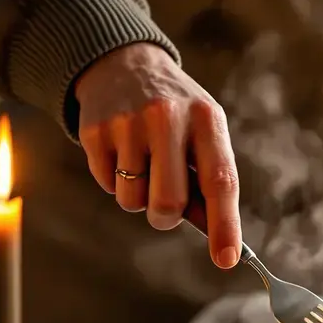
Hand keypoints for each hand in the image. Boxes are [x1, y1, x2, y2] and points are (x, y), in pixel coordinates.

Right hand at [74, 43, 241, 268]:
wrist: (124, 64)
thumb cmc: (176, 113)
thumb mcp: (202, 132)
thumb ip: (208, 179)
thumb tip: (219, 238)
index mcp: (206, 119)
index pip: (219, 181)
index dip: (225, 225)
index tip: (227, 259)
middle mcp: (167, 117)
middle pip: (168, 203)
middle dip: (166, 218)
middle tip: (165, 206)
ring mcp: (128, 123)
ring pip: (133, 200)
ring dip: (138, 196)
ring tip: (142, 163)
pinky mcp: (95, 130)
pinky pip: (106, 185)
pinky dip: (114, 181)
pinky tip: (121, 151)